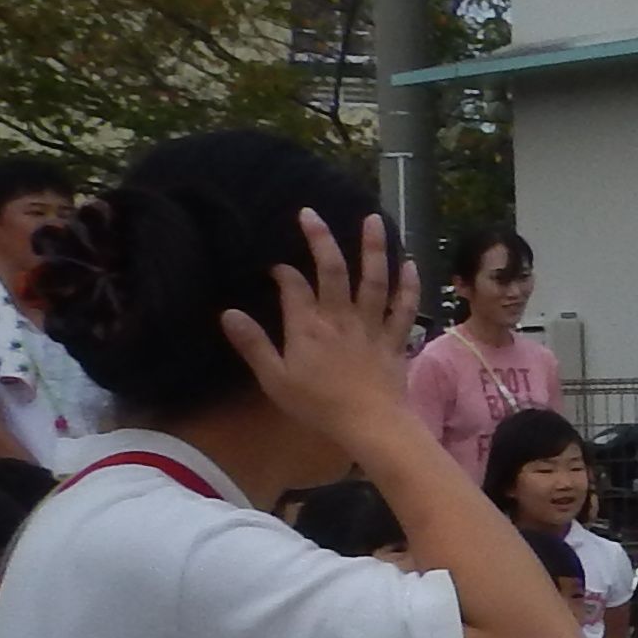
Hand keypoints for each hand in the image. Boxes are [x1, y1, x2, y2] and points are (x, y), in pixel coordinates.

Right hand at [216, 208, 422, 459]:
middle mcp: (341, 318)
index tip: (276, 266)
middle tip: (311, 213)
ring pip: (374, 280)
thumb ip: (253, 345)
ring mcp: (372, 326)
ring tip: (373, 218)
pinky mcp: (396, 339)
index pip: (293, 287)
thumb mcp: (274, 378)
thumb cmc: (318, 405)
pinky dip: (408, 285)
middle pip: (332, 271)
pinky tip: (410, 263)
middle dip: (320, 240)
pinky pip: (405, 307)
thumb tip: (227, 313)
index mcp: (307, 327)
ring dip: (373, 248)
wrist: (370, 424)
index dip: (283, 272)